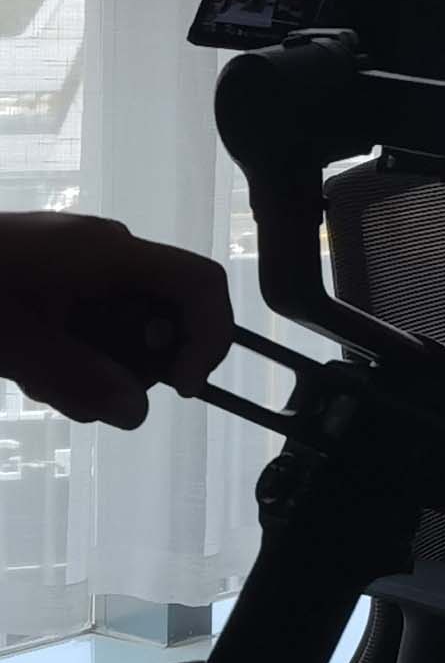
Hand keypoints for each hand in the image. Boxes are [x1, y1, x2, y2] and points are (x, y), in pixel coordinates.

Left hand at [0, 212, 232, 428]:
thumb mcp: (14, 346)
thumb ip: (77, 380)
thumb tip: (137, 414)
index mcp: (110, 254)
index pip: (200, 285)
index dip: (207, 338)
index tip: (176, 388)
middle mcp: (104, 248)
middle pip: (158, 311)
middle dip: (130, 365)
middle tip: (84, 399)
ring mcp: (74, 256)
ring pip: (118, 319)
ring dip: (91, 362)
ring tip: (37, 383)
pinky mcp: (48, 268)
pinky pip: (86, 311)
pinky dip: (69, 346)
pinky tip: (24, 364)